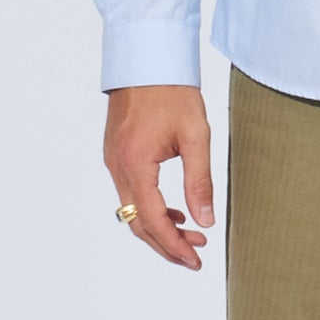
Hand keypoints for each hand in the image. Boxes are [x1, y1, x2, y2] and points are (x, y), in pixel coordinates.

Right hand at [103, 84, 215, 269]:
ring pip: (133, 211)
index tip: (196, 261)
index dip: (174, 246)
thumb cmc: (173, 92)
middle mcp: (117, 167)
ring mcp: (113, 161)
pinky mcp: (117, 154)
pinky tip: (175, 211)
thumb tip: (205, 220)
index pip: (153, 220)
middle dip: (166, 244)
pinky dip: (151, 208)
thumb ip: (199, 182)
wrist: (147, 59)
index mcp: (136, 164)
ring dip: (159, 227)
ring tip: (192, 235)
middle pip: (138, 223)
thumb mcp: (195, 136)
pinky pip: (130, 193)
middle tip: (196, 256)